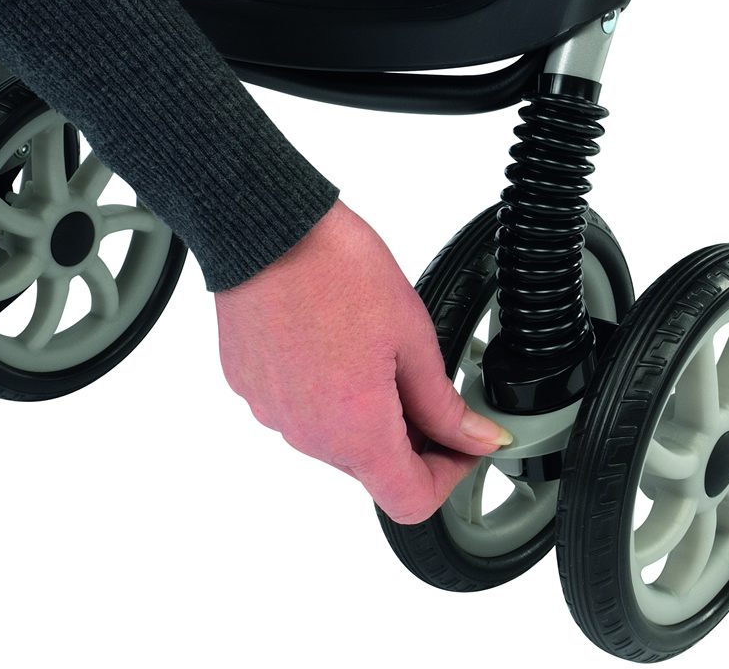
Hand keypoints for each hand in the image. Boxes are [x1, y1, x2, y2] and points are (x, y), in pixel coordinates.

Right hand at [213, 199, 512, 524]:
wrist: (267, 227)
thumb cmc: (337, 269)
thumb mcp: (412, 337)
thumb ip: (444, 404)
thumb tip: (478, 440)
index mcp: (354, 430)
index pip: (410, 500)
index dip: (449, 476)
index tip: (463, 441)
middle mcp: (307, 435)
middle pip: (372, 467)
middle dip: (411, 438)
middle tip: (427, 382)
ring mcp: (272, 412)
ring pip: (335, 437)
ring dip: (367, 412)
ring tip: (378, 347)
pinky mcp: (251, 386)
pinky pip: (300, 408)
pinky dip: (328, 390)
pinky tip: (340, 340)